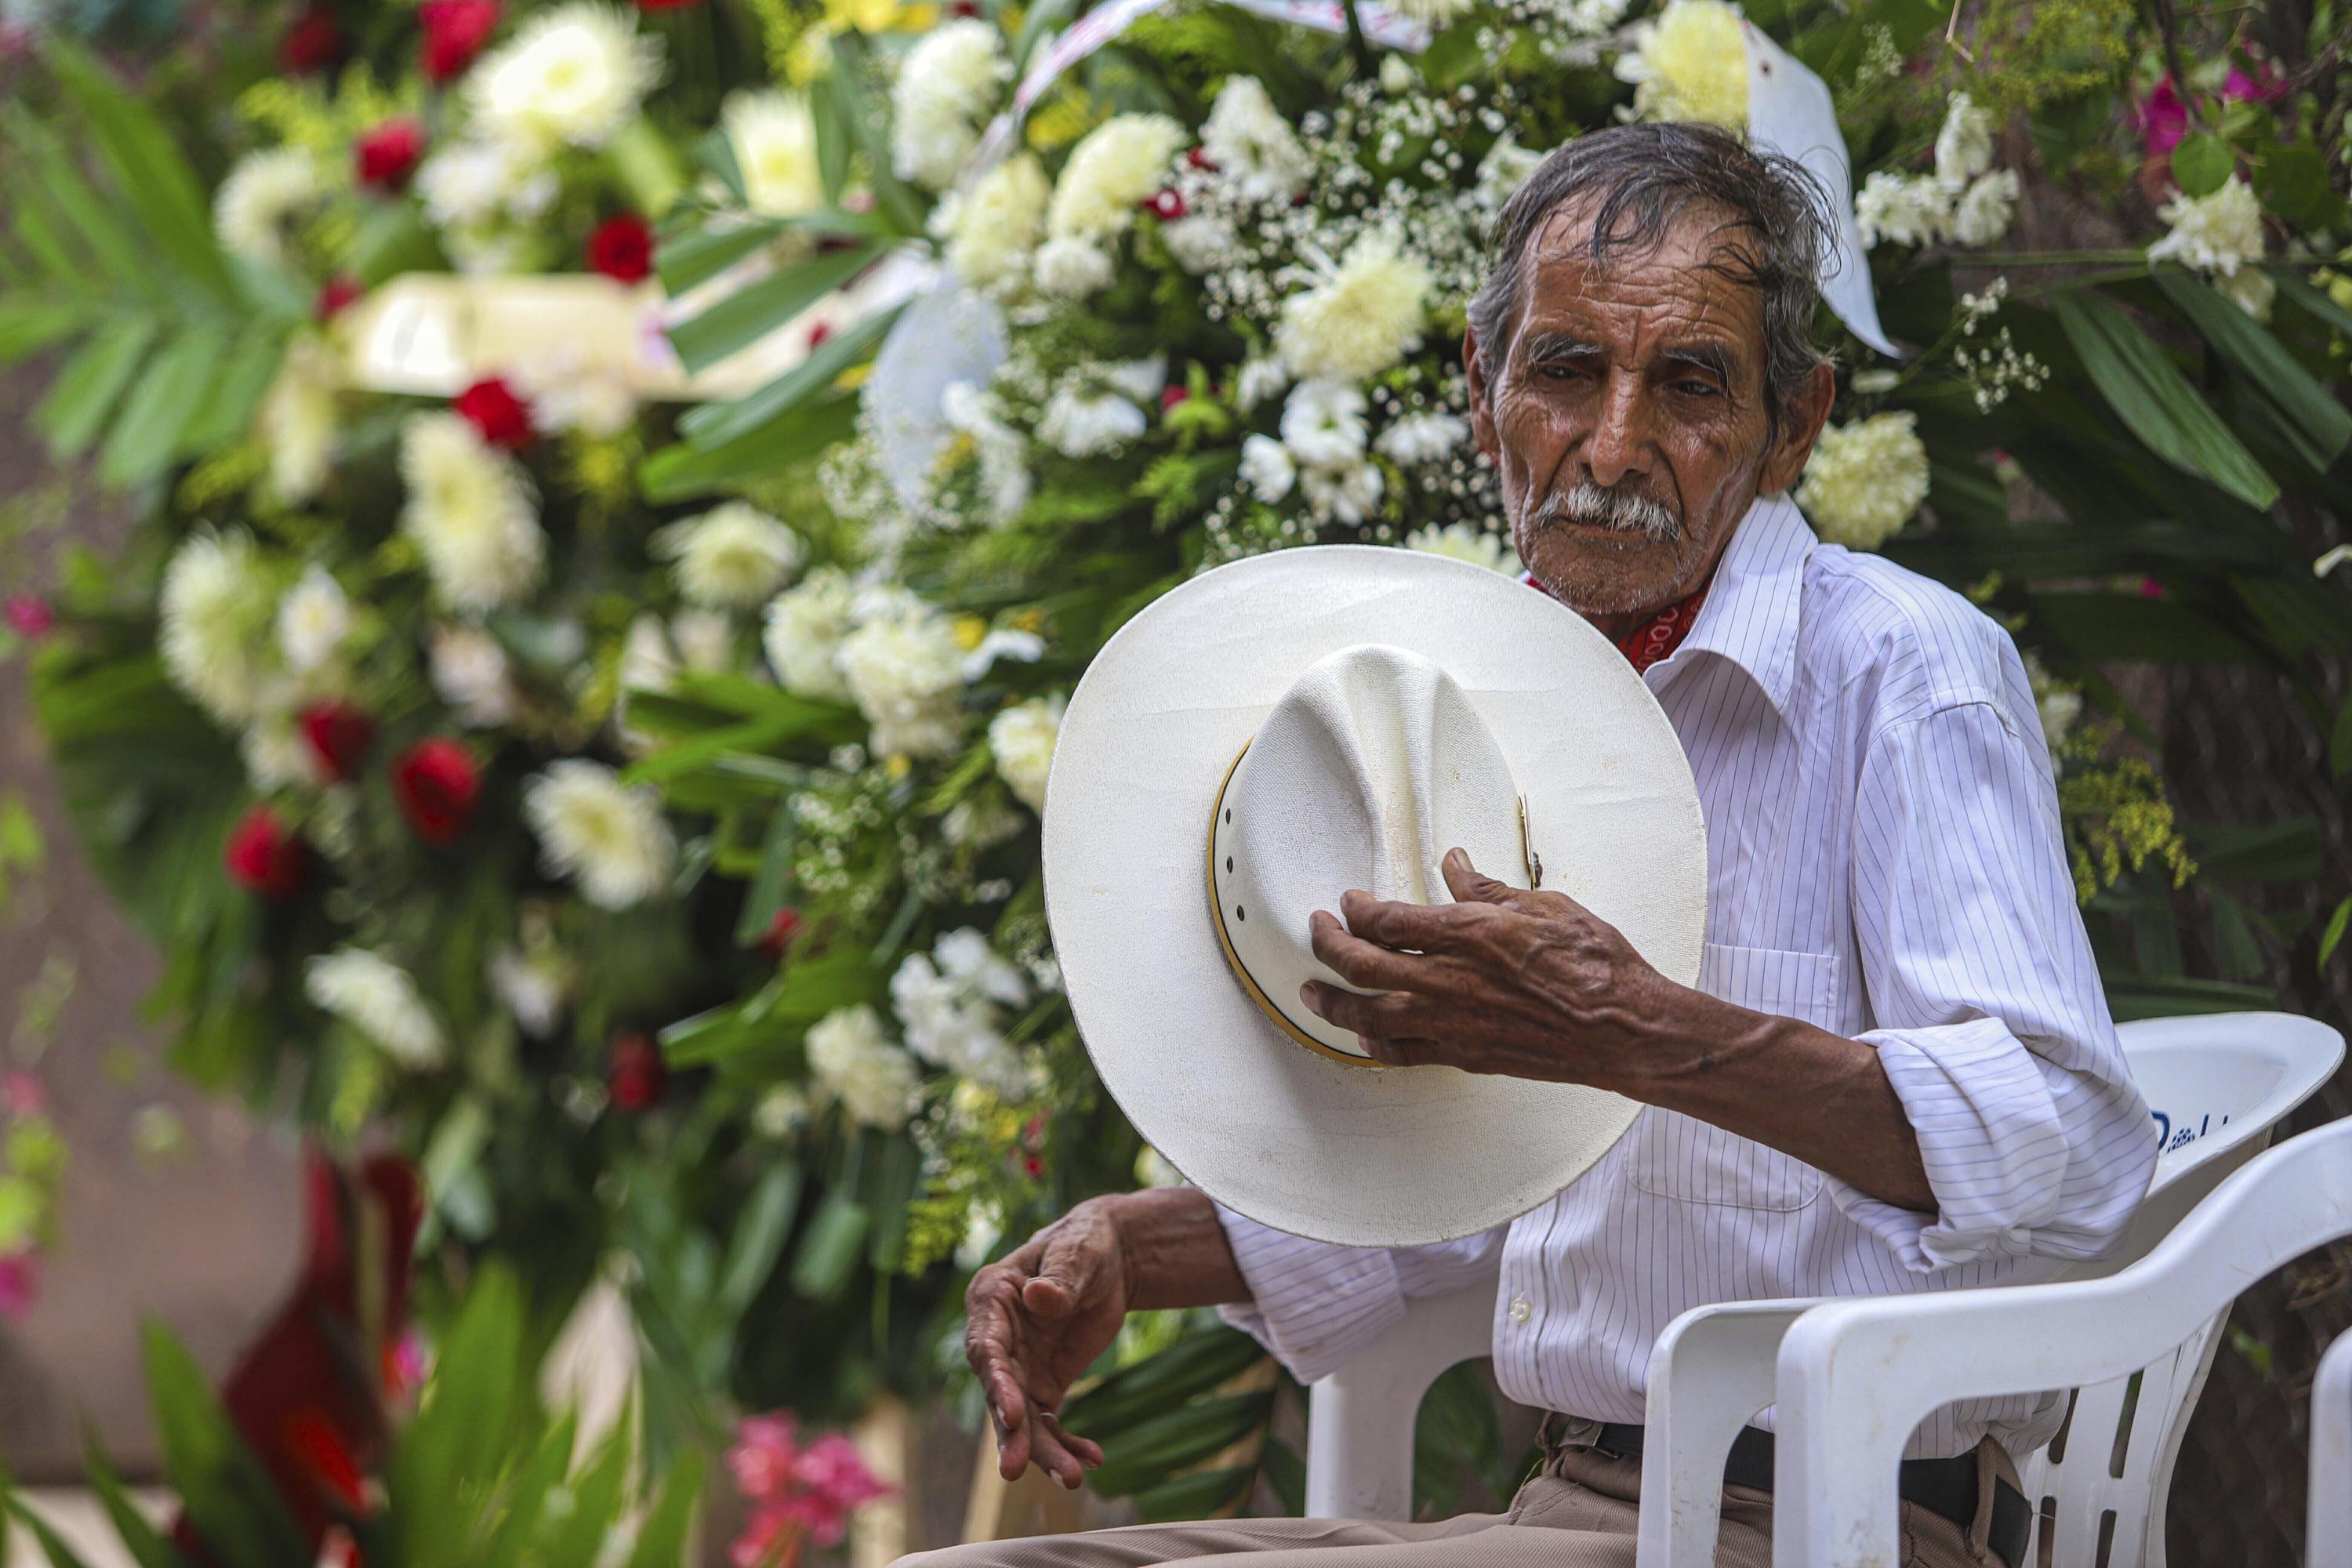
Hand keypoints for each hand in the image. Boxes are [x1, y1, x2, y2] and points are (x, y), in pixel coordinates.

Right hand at [964, 1200, 1125, 1487]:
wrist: (1110, 1259)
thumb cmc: (1085, 1244)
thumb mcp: (1079, 1254)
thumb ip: (1061, 1278)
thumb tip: (1039, 1297)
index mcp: (991, 1298)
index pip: (987, 1348)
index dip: (996, 1383)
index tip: (1011, 1415)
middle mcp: (996, 1337)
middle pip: (999, 1392)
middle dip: (1010, 1432)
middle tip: (1016, 1469)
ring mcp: (1018, 1366)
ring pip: (1022, 1418)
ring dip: (1042, 1450)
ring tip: (1070, 1477)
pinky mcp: (1042, 1384)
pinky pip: (1049, 1422)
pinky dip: (1067, 1442)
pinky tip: (1092, 1458)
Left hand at [1298, 847, 1691, 1089]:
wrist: (1624, 1029)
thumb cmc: (1594, 964)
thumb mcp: (1543, 906)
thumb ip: (1487, 888)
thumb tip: (1454, 863)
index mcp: (1470, 934)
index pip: (1387, 920)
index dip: (1356, 909)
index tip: (1349, 901)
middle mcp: (1451, 981)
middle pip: (1362, 966)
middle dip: (1327, 947)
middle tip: (1315, 931)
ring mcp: (1455, 1023)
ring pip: (1370, 1016)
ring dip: (1333, 1003)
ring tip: (1312, 993)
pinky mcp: (1467, 1055)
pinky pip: (1403, 1053)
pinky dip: (1374, 1042)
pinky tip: (1362, 1034)